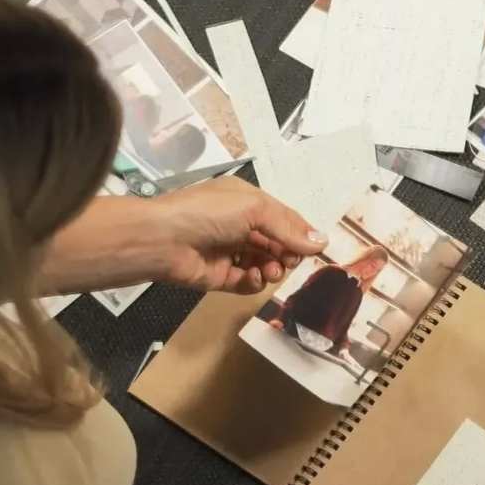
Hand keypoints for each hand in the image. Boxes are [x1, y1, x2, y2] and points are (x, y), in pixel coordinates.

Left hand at [151, 176, 327, 293]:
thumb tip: (322, 242)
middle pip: (275, 243)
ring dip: (272, 268)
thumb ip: (287, 227)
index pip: (281, 218)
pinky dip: (254, 282)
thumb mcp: (254, 208)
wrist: (162, 239)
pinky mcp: (218, 277)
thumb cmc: (209, 212)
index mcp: (245, 202)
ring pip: (262, 264)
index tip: (316, 249)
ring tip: (272, 270)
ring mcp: (227, 252)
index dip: (299, 233)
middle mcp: (237, 225)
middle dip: (287, 253)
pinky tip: (255, 277)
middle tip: (290, 261)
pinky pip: (245, 282)